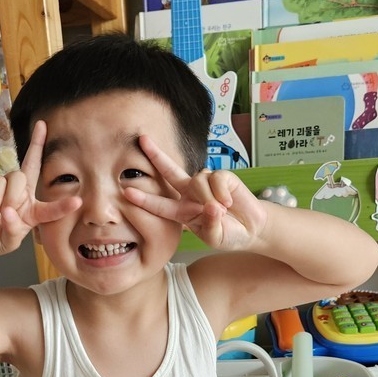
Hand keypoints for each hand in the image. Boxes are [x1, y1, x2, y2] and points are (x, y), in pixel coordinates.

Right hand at [0, 120, 80, 257]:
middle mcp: (22, 194)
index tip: (78, 202)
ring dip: (11, 196)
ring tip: (1, 213)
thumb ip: (12, 230)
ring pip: (16, 177)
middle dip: (37, 144)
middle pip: (32, 165)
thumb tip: (9, 213)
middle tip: (42, 126)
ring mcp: (5, 186)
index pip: (51, 208)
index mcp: (32, 212)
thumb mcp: (6, 242)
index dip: (63, 205)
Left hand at [124, 135, 268, 250]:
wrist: (251, 228)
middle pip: (169, 170)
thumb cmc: (229, 234)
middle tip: (142, 139)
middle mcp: (190, 193)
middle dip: (156, 155)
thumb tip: (212, 206)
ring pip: (197, 180)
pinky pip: (216, 178)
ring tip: (221, 211)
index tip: (126, 192)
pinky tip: (229, 202)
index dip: (144, 199)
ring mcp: (205, 183)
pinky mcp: (223, 177)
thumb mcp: (216, 237)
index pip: (159, 204)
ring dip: (207, 197)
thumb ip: (211, 225)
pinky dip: (221, 192)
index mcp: (182, 211)